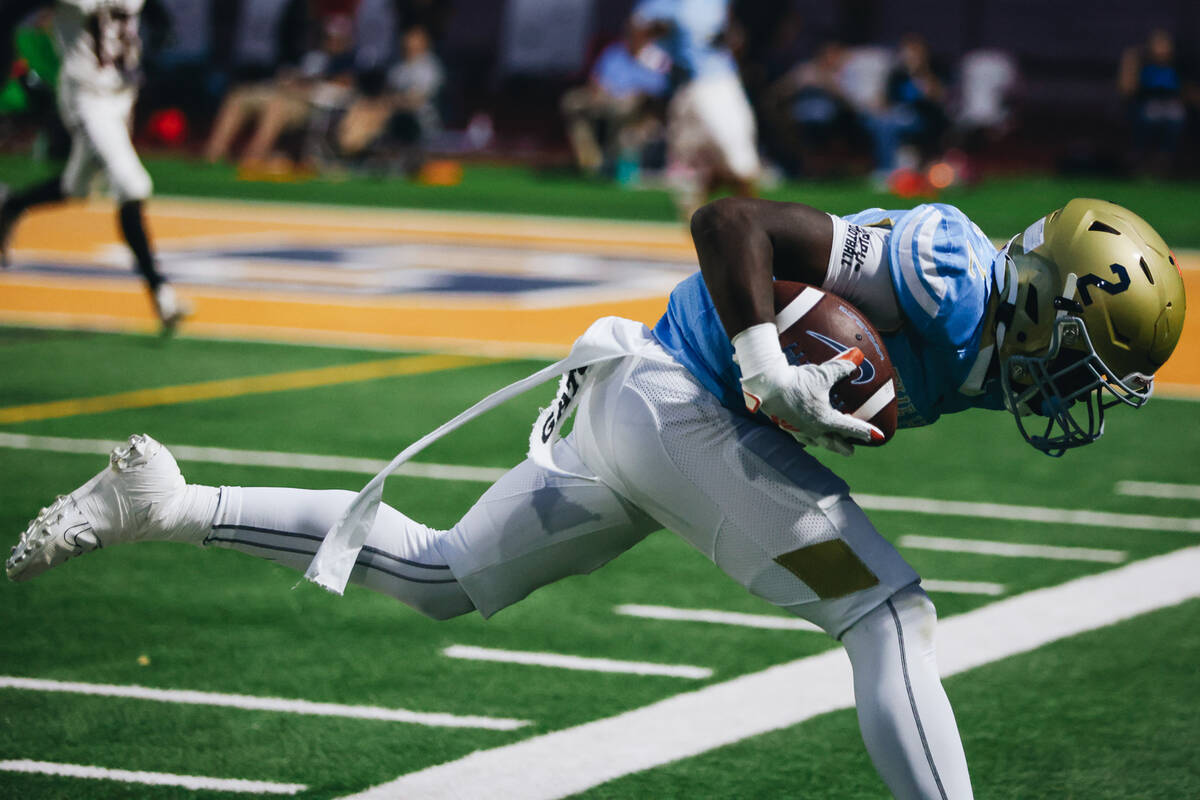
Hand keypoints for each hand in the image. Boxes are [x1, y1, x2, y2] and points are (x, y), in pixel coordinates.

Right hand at [741, 348, 883, 455]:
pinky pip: (800, 436)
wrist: (768, 386)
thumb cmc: (797, 382)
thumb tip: (855, 359)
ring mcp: (798, 429)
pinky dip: (807, 438)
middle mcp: (813, 429)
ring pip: (815, 441)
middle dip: (843, 447)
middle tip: (851, 451)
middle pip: (832, 442)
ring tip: (827, 444)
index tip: (876, 437)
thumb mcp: (822, 374)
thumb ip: (840, 368)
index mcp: (825, 420)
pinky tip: (805, 435)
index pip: (850, 427)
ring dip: (824, 444)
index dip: (865, 431)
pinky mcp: (785, 425)